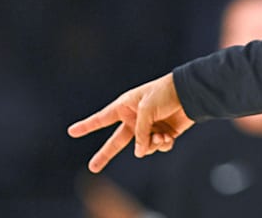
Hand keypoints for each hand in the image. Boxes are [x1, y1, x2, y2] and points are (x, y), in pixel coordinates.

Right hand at [68, 72, 194, 172]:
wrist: (190, 93)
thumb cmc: (164, 94)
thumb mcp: (146, 110)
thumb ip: (140, 133)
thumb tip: (140, 152)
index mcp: (125, 107)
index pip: (102, 119)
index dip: (87, 126)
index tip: (71, 131)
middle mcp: (135, 119)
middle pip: (117, 141)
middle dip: (105, 155)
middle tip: (93, 168)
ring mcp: (149, 128)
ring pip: (142, 148)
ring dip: (150, 145)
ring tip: (159, 135)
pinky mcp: (163, 134)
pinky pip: (157, 147)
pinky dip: (162, 144)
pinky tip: (168, 136)